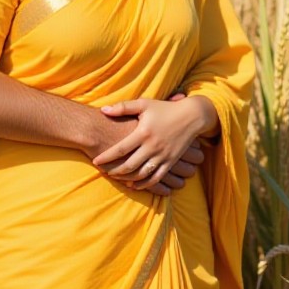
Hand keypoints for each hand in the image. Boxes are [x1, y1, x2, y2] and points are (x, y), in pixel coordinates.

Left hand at [93, 96, 215, 191]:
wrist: (191, 116)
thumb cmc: (164, 108)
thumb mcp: (144, 104)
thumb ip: (123, 107)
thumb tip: (103, 110)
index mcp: (144, 132)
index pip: (121, 149)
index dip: (107, 157)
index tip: (96, 161)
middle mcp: (153, 146)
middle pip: (130, 165)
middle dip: (115, 171)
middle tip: (104, 172)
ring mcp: (163, 156)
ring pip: (142, 174)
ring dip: (127, 179)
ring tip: (116, 177)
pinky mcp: (170, 162)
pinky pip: (156, 177)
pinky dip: (144, 184)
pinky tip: (134, 184)